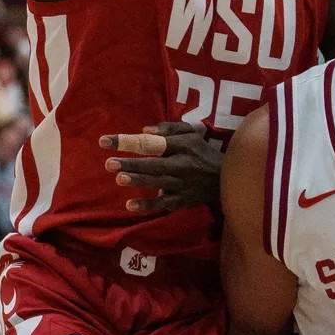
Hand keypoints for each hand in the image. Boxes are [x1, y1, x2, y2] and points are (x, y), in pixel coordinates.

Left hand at [101, 119, 221, 214]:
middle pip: (153, 163)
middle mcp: (182, 165)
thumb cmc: (204, 152)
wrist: (229, 178)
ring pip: (157, 182)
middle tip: (109, 163)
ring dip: (138, 180)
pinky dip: (148, 205)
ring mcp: (182, 184)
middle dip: (131, 163)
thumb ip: (170, 129)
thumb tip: (144, 130)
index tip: (105, 141)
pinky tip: (130, 205)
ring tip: (119, 178)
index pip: (152, 143)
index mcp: (182, 146)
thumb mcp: (192, 133)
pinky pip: (164, 204)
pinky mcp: (183, 200)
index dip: (128, 141)